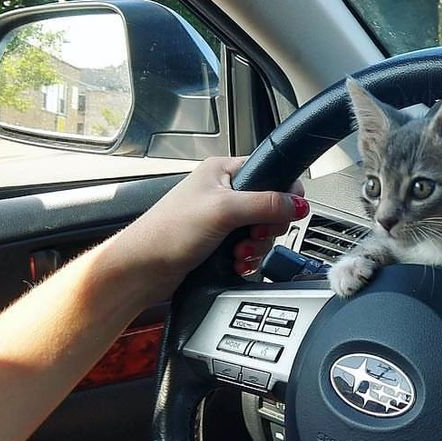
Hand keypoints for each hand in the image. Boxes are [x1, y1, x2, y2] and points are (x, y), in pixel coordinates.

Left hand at [110, 157, 306, 302]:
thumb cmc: (168, 231)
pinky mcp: (219, 243)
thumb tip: (298, 203)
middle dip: (267, 228)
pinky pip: (250, 250)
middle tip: (252, 234)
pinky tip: (236, 264)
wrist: (143, 269)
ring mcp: (222, 219)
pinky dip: (248, 260)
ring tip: (239, 253)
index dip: (283, 194)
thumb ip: (266, 204)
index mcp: (223, 171)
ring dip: (256, 247)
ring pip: (261, 232)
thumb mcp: (224, 210)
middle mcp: (224, 192)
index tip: (284, 213)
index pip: (271, 173)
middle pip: (271, 207)